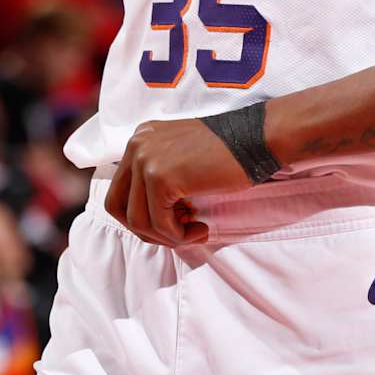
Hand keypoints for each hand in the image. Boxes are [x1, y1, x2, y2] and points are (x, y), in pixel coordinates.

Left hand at [106, 118, 252, 246]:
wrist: (257, 139)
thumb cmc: (228, 153)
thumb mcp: (182, 157)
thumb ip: (159, 177)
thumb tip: (145, 221)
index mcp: (140, 138)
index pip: (121, 191)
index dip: (143, 215)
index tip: (175, 221)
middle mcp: (136, 144)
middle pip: (117, 206)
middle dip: (146, 230)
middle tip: (178, 234)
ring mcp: (146, 159)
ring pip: (136, 220)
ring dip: (166, 236)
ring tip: (194, 231)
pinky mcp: (161, 177)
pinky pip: (160, 224)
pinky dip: (179, 236)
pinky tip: (201, 228)